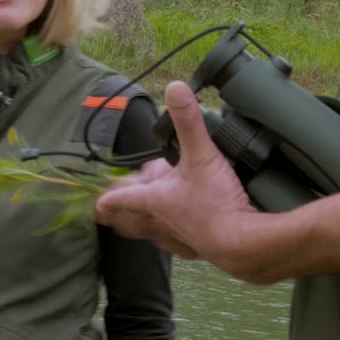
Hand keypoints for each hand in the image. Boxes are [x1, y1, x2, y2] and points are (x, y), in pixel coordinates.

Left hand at [96, 82, 258, 273]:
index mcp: (157, 200)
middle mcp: (163, 221)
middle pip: (133, 221)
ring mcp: (179, 238)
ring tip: (140, 223)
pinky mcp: (199, 249)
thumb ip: (188, 122)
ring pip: (152, 235)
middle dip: (120, 216)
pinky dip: (174, 241)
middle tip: (108, 214)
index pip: (125, 197)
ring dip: (145, 227)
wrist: (242, 243)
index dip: (109, 197)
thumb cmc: (217, 205)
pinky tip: (180, 238)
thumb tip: (176, 90)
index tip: (97, 203)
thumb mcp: (201, 155)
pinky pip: (179, 246)